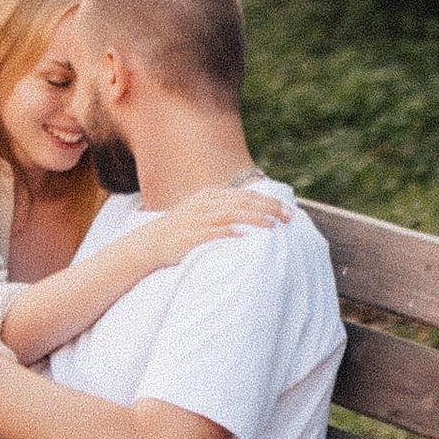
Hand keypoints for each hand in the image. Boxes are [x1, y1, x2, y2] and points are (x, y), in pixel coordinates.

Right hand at [137, 181, 288, 270]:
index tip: (288, 209)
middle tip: (289, 217)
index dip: (268, 200)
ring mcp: (197, 220)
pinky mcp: (191, 236)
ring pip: (232, 214)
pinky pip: (213, 233)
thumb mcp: (202, 212)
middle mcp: (206, 204)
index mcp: (210, 196)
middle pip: (243, 202)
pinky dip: (230, 233)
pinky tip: (245, 236)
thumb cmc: (181, 231)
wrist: (150, 243)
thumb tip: (253, 214)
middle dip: (268, 207)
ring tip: (273, 225)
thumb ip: (225, 210)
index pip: (245, 194)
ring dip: (254, 219)